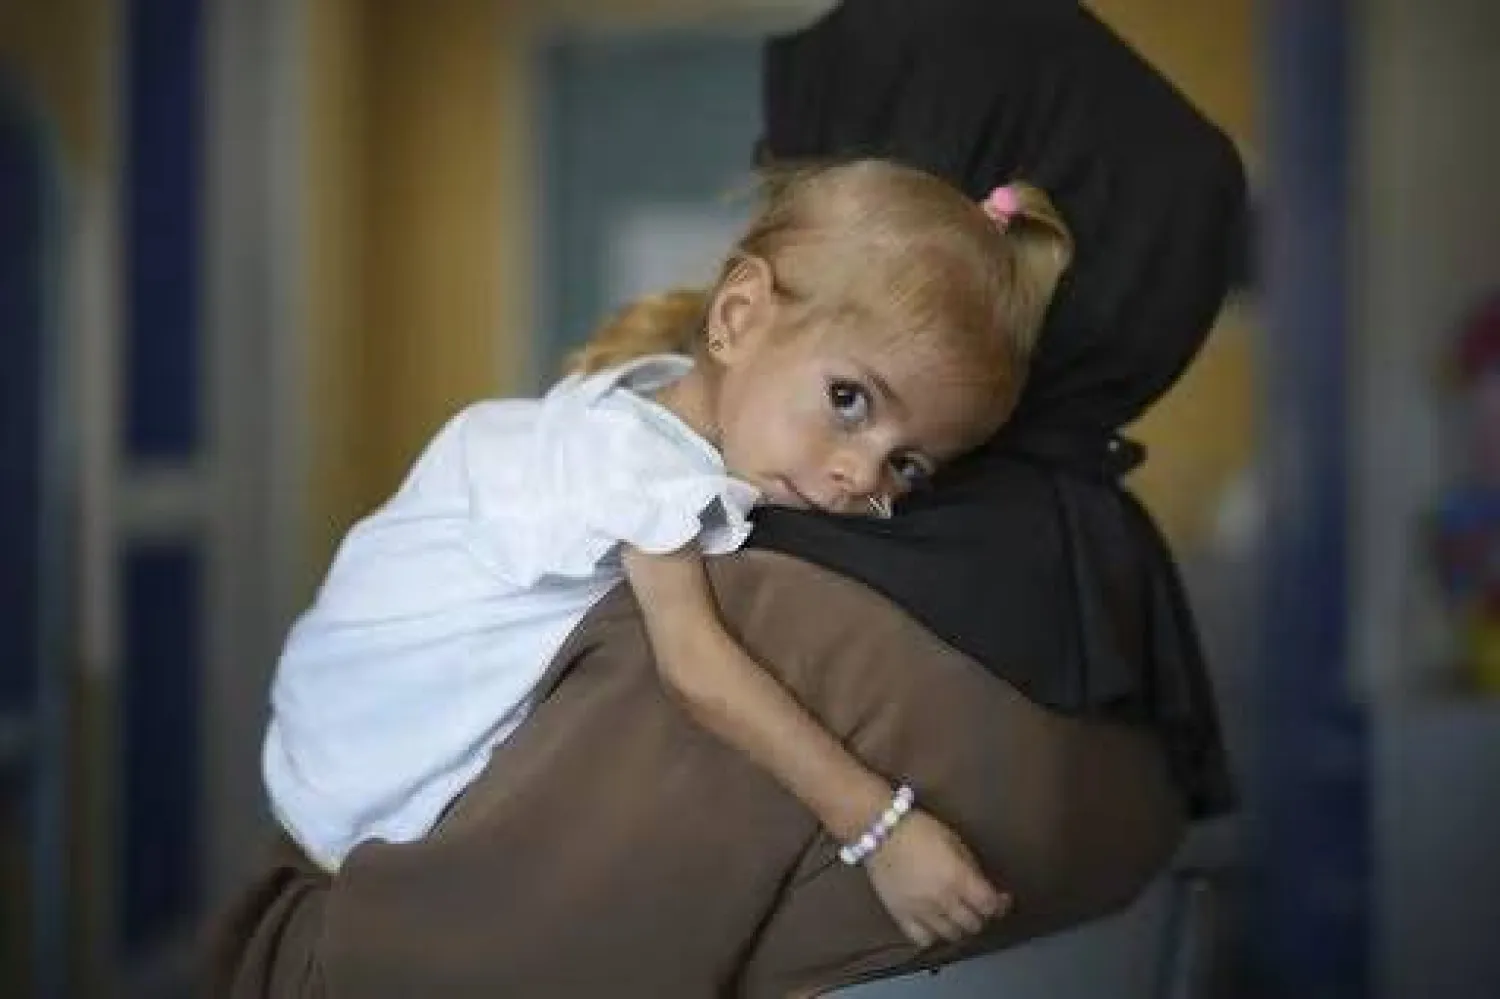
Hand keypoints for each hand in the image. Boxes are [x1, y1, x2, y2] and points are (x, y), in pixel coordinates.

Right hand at [863, 810, 1009, 947]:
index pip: (989, 905)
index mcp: (958, 878)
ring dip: (959, 927)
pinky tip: (934, 923)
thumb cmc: (920, 829)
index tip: (1001, 898)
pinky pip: (923, 940)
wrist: (879, 830)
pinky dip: (934, 935)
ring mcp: (920, 911)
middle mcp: (942, 900)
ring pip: (952, 935)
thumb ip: (971, 868)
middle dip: (981, 915)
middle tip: (978, 905)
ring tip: (957, 915)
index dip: (1000, 904)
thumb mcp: (955, 841)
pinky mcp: (900, 916)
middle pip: (974, 924)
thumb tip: (984, 886)